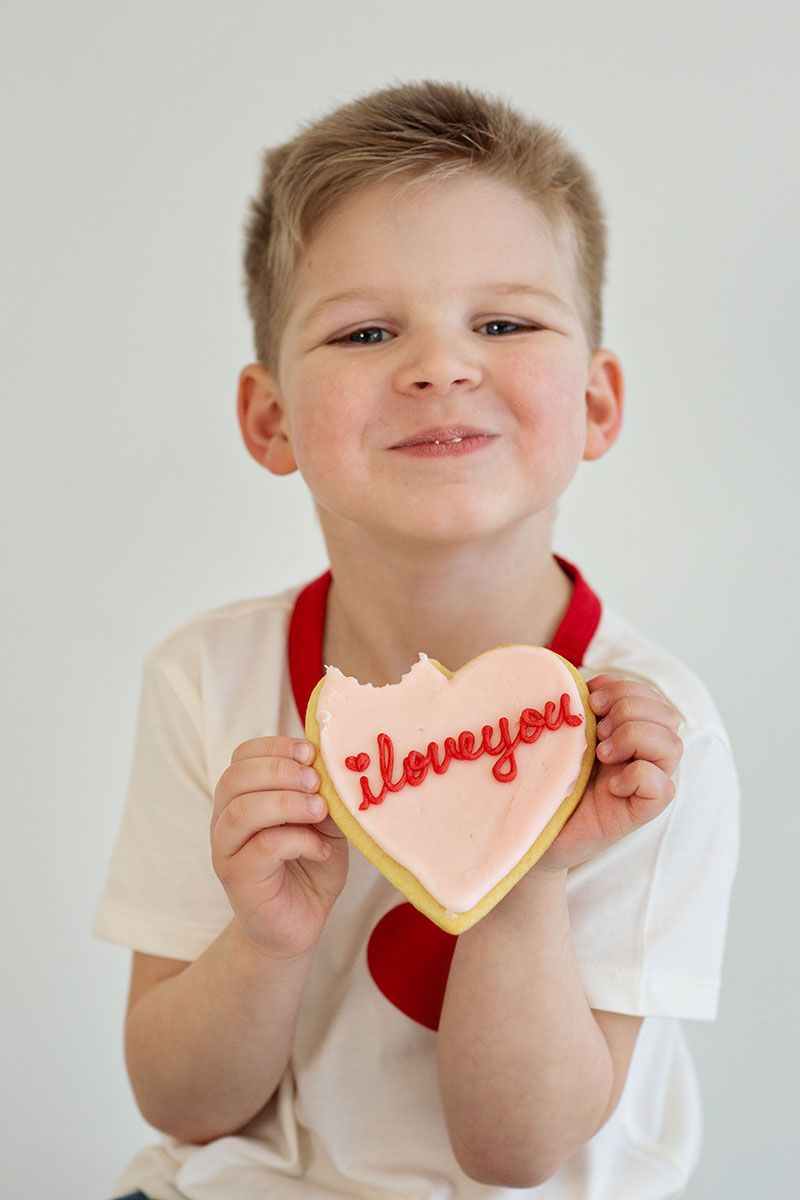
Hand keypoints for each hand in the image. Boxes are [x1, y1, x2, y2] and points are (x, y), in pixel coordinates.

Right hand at [211, 737, 347, 958]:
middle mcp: (225, 820)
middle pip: (235, 778)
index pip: (242, 756)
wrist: (298, 925)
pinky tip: (320, 849)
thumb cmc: (309, 866)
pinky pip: (262, 848)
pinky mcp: (238, 880)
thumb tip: (331, 764)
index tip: (310, 752)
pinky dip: (297, 841)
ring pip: (241, 811)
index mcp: (242, 796)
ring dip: (286, 803)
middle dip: (280, 771)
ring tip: (320, 809)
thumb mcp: (323, 821)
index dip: (274, 747)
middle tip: (316, 781)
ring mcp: (226, 851)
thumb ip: (321, 793)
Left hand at [536, 675, 682, 872]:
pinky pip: (663, 786)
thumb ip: (582, 708)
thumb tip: (589, 686)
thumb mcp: (563, 734)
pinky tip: (609, 785)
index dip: (622, 688)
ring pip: (673, 744)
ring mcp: (644, 784)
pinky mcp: (641, 812)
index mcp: (626, 732)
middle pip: (667, 714)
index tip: (590, 702)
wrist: (530, 827)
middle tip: (596, 732)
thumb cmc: (545, 779)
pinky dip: (636, 776)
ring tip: (602, 754)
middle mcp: (642, 755)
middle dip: (628, 709)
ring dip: (633, 738)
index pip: (650, 696)